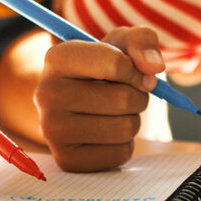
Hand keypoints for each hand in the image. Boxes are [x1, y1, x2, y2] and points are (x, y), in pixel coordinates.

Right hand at [35, 26, 160, 171]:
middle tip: (124, 94)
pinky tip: (106, 134)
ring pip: (124, 127)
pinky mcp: (66, 159)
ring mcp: (52, 130)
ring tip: (114, 114)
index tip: (135, 72)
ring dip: (132, 120)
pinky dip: (123, 145)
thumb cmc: (104, 69)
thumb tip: (153, 68)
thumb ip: (142, 41)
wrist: (79, 105)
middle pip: (123, 99)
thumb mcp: (122, 44)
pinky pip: (119, 154)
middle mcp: (46, 93)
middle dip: (137, 96)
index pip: (113, 63)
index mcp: (58, 58)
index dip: (136, 69)